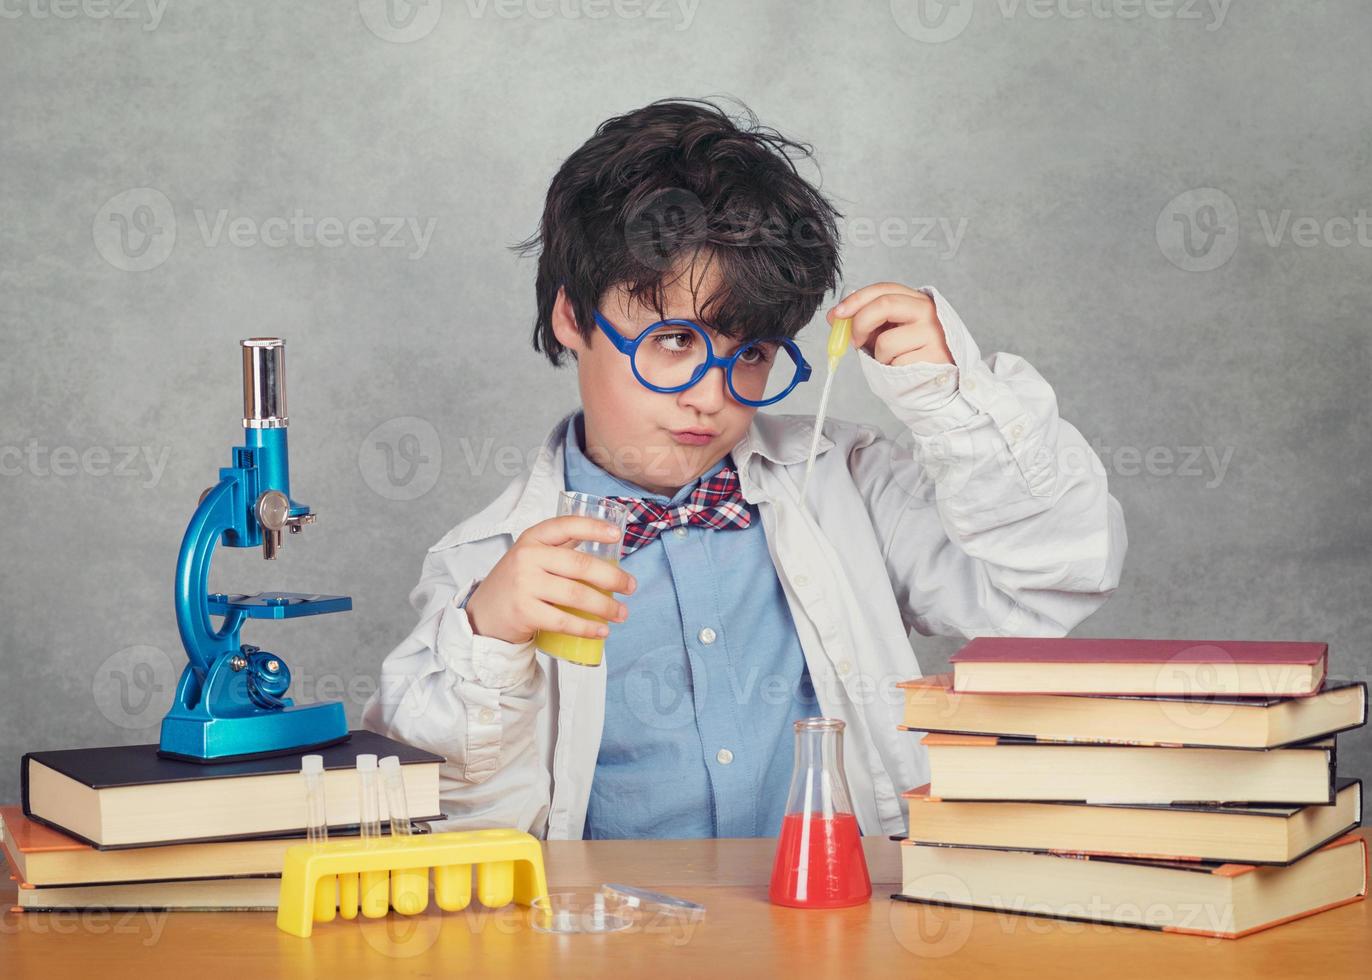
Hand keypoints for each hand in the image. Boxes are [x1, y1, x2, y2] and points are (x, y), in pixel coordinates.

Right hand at [463, 516, 636, 645]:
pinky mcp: (524, 612)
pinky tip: (602, 631)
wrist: (483, 615)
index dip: (594, 527)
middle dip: (613, 577)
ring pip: (576, 595)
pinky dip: (587, 628)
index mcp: (532, 539)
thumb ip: (560, 549)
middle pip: (580, 565)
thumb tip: (606, 548)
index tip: (618, 535)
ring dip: (606, 607)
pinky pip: (564, 621)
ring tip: (622, 613)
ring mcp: (524, 585)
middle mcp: (527, 557)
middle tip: (631, 587)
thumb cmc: (517, 583)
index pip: (566, 525)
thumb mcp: (531, 556)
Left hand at [829, 282, 952, 365]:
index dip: (856, 299)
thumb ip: (864, 321)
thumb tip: (834, 317)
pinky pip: (895, 363)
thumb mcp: (886, 331)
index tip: (837, 314)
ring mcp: (932, 333)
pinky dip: (891, 369)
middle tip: (854, 340)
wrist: (935, 381)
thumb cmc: (909, 353)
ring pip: (886, 341)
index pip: (883, 289)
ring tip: (891, 359)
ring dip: (878, 355)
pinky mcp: (933, 356)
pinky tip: (904, 369)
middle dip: (860, 323)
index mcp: (914, 300)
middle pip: (884, 304)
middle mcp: (927, 311)